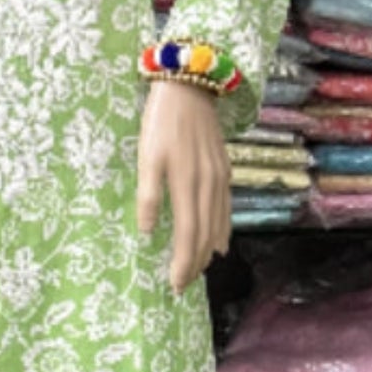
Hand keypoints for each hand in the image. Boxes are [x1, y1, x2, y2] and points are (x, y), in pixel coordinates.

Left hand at [136, 78, 231, 293]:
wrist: (190, 86)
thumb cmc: (161, 121)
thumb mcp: (147, 156)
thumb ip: (148, 195)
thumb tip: (146, 231)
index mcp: (186, 185)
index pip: (187, 235)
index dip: (182, 262)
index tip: (175, 285)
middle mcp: (208, 186)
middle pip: (204, 235)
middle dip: (194, 263)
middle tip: (183, 285)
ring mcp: (219, 178)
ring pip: (217, 224)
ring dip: (208, 250)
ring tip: (199, 271)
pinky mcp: (224, 169)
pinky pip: (225, 208)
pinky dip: (223, 229)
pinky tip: (220, 241)